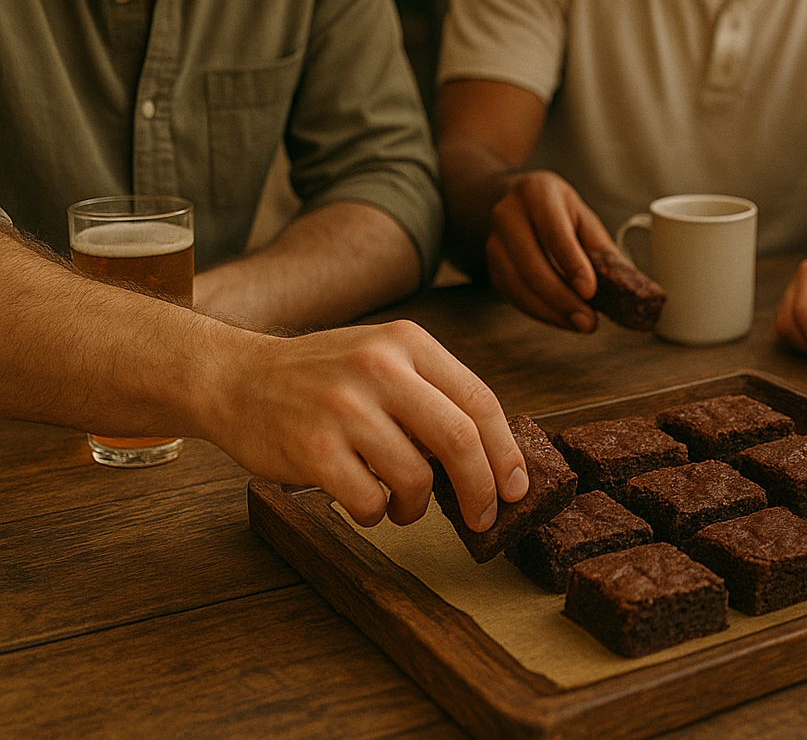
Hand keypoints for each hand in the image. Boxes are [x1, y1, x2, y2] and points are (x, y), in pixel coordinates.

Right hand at [198, 320, 527, 529]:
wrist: (234, 378)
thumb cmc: (320, 376)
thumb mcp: (382, 359)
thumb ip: (432, 393)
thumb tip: (493, 455)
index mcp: (407, 343)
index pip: (480, 401)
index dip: (506, 451)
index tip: (517, 486)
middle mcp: (380, 369)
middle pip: (460, 440)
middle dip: (482, 489)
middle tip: (485, 517)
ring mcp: (344, 408)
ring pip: (416, 477)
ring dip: (417, 505)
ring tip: (402, 502)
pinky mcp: (313, 449)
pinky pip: (370, 501)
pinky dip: (377, 513)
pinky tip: (365, 501)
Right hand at [484, 170, 618, 331]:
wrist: (518, 204)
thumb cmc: (558, 211)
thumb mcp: (583, 218)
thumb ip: (601, 248)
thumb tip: (627, 284)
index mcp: (537, 193)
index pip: (554, 232)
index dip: (572, 264)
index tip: (590, 291)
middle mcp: (508, 214)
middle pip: (531, 263)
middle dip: (561, 297)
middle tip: (588, 320)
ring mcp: (494, 241)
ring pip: (517, 283)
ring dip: (550, 310)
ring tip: (579, 323)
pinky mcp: (491, 267)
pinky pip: (512, 295)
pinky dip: (539, 311)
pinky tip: (561, 318)